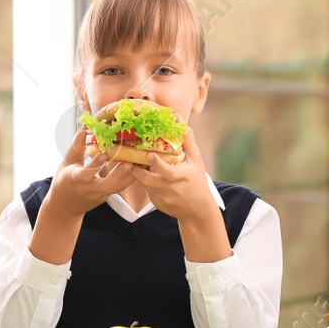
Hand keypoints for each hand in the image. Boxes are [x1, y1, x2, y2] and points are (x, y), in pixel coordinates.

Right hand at [42, 127, 138, 219]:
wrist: (65, 206)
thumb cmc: (64, 180)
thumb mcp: (67, 162)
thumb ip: (77, 147)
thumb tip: (86, 128)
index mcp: (74, 179)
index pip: (85, 174)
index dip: (95, 164)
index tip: (104, 153)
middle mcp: (88, 189)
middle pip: (105, 186)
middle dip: (118, 175)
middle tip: (129, 162)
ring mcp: (98, 195)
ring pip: (116, 188)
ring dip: (128, 176)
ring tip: (139, 161)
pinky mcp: (106, 197)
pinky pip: (118, 188)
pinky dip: (128, 178)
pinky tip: (137, 166)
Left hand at [130, 125, 230, 264]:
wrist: (198, 209)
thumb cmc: (197, 179)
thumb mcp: (196, 159)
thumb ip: (186, 138)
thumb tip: (176, 117)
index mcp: (183, 177)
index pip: (169, 172)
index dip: (158, 164)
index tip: (148, 155)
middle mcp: (172, 190)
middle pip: (150, 181)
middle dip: (138, 171)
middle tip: (130, 160)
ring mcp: (164, 199)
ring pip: (145, 186)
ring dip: (138, 175)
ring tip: (135, 164)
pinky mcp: (158, 204)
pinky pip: (147, 192)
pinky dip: (144, 183)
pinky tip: (143, 175)